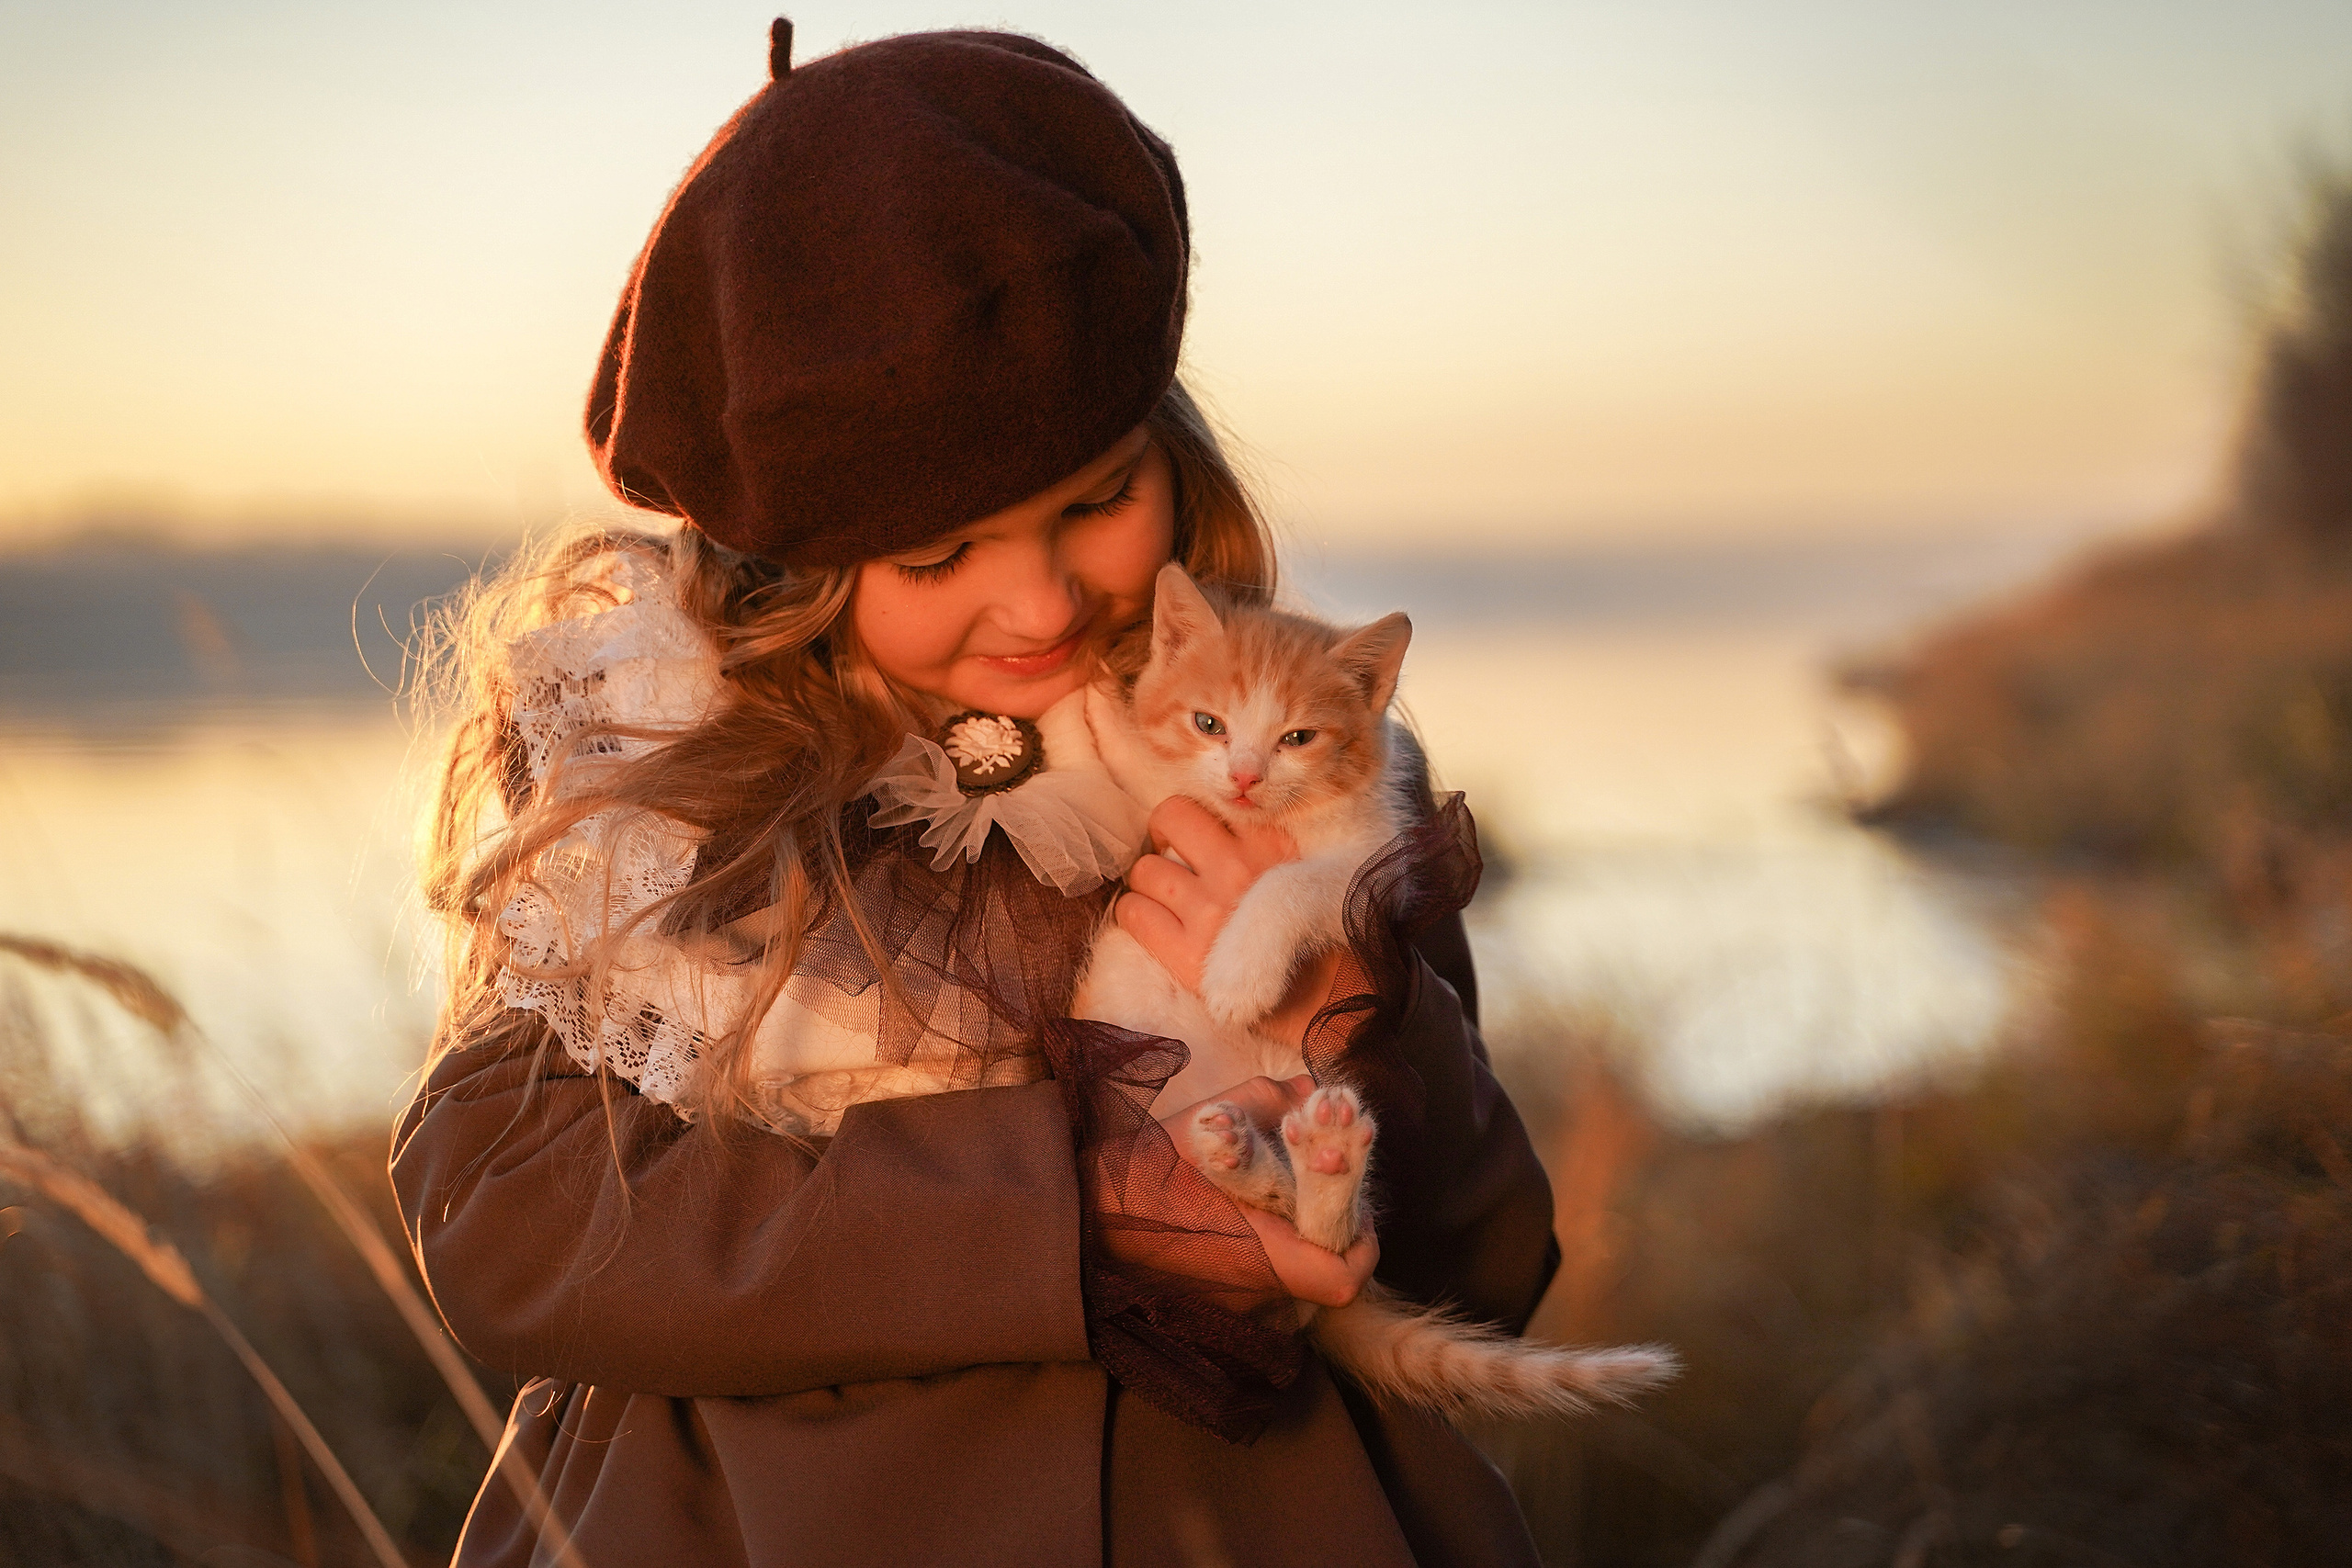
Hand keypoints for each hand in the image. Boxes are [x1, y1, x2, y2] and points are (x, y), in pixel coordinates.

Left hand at [1116, 799, 1342, 1043]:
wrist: (1330, 1005)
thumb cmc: (1315, 935)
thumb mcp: (1305, 870)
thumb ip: (1265, 843)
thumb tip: (1212, 822)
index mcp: (1273, 843)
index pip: (1213, 801)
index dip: (1199, 818)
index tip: (1199, 837)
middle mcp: (1241, 870)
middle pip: (1171, 816)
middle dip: (1164, 833)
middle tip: (1172, 855)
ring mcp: (1211, 913)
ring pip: (1144, 869)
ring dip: (1149, 882)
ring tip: (1167, 899)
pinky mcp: (1187, 956)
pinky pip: (1132, 912)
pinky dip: (1135, 914)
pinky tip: (1153, 924)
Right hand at [1158, 1075, 1379, 1311]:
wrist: (1077, 1218)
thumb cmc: (1142, 1175)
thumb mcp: (1206, 1126)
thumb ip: (1268, 1102)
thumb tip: (1311, 1090)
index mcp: (1262, 1256)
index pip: (1345, 1275)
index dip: (1362, 1238)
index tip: (1356, 1201)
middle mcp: (1255, 1296)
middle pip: (1325, 1279)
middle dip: (1331, 1231)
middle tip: (1320, 1187)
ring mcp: (1233, 1310)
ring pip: (1295, 1284)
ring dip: (1300, 1243)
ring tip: (1285, 1197)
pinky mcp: (1213, 1310)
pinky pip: (1263, 1288)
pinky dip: (1269, 1255)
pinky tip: (1249, 1217)